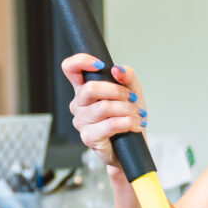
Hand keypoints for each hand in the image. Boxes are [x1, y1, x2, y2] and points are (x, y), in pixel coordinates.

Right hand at [60, 52, 146, 169]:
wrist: (132, 146)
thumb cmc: (129, 117)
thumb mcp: (133, 90)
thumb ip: (126, 76)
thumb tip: (117, 69)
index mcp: (85, 89)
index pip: (70, 69)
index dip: (81, 61)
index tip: (100, 65)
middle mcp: (79, 104)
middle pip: (90, 89)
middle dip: (117, 92)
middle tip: (131, 99)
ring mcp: (81, 121)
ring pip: (104, 107)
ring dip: (127, 110)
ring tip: (137, 115)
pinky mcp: (88, 137)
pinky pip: (109, 125)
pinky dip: (127, 123)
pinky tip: (134, 125)